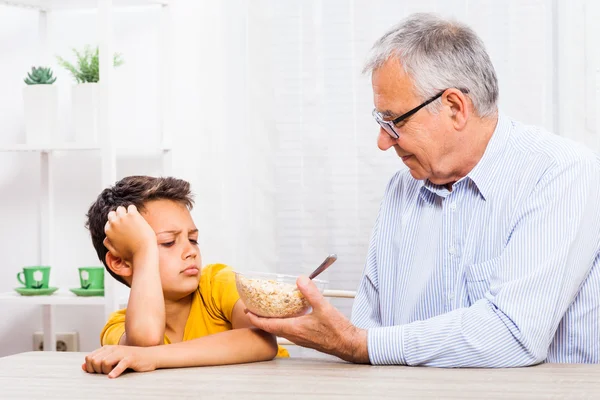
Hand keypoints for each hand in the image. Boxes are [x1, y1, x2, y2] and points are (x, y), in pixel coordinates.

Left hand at [82, 345, 157, 378]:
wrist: (151, 356)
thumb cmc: (132, 359)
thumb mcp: (114, 359)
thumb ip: (99, 361)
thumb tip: (83, 366)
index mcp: (108, 348)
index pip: (89, 357)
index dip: (89, 367)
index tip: (96, 372)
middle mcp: (114, 349)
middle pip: (95, 360)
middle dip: (96, 370)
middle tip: (104, 373)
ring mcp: (123, 353)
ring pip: (105, 362)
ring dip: (105, 371)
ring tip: (110, 374)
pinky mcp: (131, 358)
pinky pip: (120, 364)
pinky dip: (115, 371)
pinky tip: (112, 376)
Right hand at [103, 205, 156, 262]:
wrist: (143, 251)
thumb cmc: (132, 254)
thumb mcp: (115, 252)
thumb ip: (108, 244)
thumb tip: (106, 238)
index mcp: (108, 231)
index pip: (109, 221)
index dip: (116, 223)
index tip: (124, 227)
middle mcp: (113, 223)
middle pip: (113, 213)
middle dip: (119, 216)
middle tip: (128, 221)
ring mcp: (122, 218)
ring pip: (121, 208)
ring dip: (126, 212)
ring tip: (133, 219)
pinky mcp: (132, 215)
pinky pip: (131, 207)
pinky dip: (134, 211)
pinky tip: (138, 217)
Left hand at [246, 276, 369, 363]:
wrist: (348, 343)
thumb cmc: (337, 330)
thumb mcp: (323, 307)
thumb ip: (310, 292)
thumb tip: (300, 279)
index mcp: (294, 329)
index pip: (268, 325)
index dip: (255, 318)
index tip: (246, 311)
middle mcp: (294, 335)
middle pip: (271, 327)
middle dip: (261, 318)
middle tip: (253, 308)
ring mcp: (300, 337)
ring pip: (280, 329)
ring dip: (271, 321)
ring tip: (268, 310)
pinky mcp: (306, 338)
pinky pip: (289, 330)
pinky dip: (283, 322)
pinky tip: (290, 314)